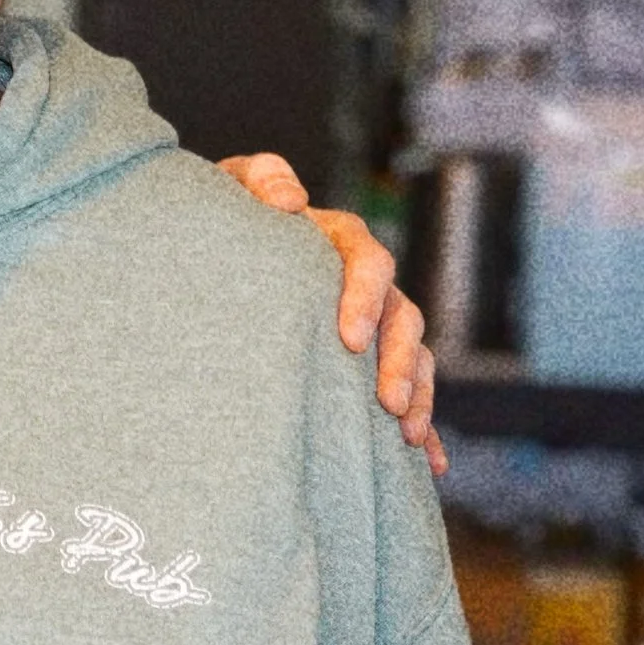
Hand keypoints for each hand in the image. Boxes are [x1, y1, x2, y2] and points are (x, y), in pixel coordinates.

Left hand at [217, 153, 443, 476]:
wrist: (213, 253)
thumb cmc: (225, 215)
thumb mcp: (232, 185)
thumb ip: (260, 178)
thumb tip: (291, 200)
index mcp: (338, 241)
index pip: (368, 261)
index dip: (366, 298)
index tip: (349, 339)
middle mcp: (365, 284)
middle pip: (402, 317)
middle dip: (400, 362)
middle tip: (386, 403)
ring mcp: (373, 324)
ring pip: (413, 357)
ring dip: (418, 395)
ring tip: (405, 436)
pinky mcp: (367, 363)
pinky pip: (408, 395)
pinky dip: (425, 430)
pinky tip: (430, 466)